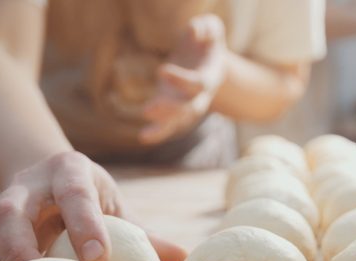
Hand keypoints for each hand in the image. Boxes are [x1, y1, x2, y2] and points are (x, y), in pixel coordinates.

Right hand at [0, 151, 186, 260]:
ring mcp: (0, 203)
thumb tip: (183, 258)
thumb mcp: (115, 205)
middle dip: (21, 244)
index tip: (98, 259)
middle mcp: (30, 184)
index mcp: (70, 171)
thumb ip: (142, 234)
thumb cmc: (87, 197)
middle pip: (12, 209)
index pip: (75, 192)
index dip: (85, 224)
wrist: (42, 177)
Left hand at [139, 14, 226, 144]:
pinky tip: (144, 138)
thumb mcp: (211, 27)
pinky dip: (158, 133)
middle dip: (170, 111)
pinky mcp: (173, 108)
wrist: (206, 59)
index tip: (161, 70)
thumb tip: (193, 31)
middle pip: (190, 109)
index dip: (181, 80)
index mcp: (210, 76)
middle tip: (148, 110)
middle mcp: (200, 96)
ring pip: (178, 122)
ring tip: (144, 135)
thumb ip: (206, 27)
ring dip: (162, 128)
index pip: (198, 84)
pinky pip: (168, 125)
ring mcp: (186, 105)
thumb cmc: (206, 40)